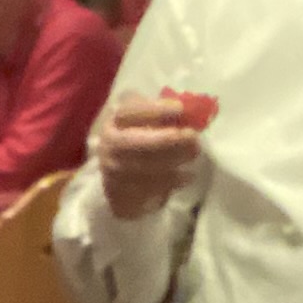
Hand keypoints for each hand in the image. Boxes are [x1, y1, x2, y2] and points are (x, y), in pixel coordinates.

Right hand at [94, 93, 210, 218]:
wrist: (123, 181)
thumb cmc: (143, 143)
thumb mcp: (152, 124)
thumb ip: (168, 117)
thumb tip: (193, 111)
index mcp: (116, 121)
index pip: (129, 111)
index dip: (154, 109)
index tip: (181, 108)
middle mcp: (109, 144)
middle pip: (132, 141)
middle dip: (164, 139)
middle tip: (192, 136)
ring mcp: (112, 170)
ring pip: (141, 167)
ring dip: (172, 160)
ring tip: (193, 154)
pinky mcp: (120, 193)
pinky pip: (148, 188)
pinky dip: (171, 182)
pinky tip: (187, 176)